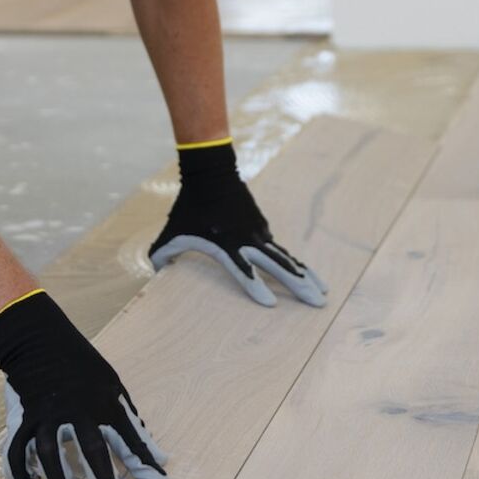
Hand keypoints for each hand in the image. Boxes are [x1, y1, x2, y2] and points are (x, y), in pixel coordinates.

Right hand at [0, 290, 171, 478]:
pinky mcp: (26, 418)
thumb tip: (157, 455)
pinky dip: (21, 469)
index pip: (132, 442)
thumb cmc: (79, 364)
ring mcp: (49, 415)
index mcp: (105, 403)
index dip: (147, 470)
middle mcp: (78, 411)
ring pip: (51, 454)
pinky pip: (19, 449)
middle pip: (93, 451)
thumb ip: (131, 422)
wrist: (39, 339)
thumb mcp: (114, 386)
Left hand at [148, 141, 327, 307]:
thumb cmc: (188, 206)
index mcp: (226, 244)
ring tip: (322, 291)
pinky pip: (279, 249)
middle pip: (278, 266)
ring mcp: (258, 232)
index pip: (243, 270)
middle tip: (318, 303)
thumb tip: (156, 273)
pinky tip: (305, 274)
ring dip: (305, 275)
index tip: (271, 306)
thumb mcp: (171, 232)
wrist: (211, 172)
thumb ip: (161, 255)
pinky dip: (293, 263)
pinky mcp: (262, 227)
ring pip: (285, 258)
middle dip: (299, 285)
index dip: (255, 288)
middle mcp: (248, 240)